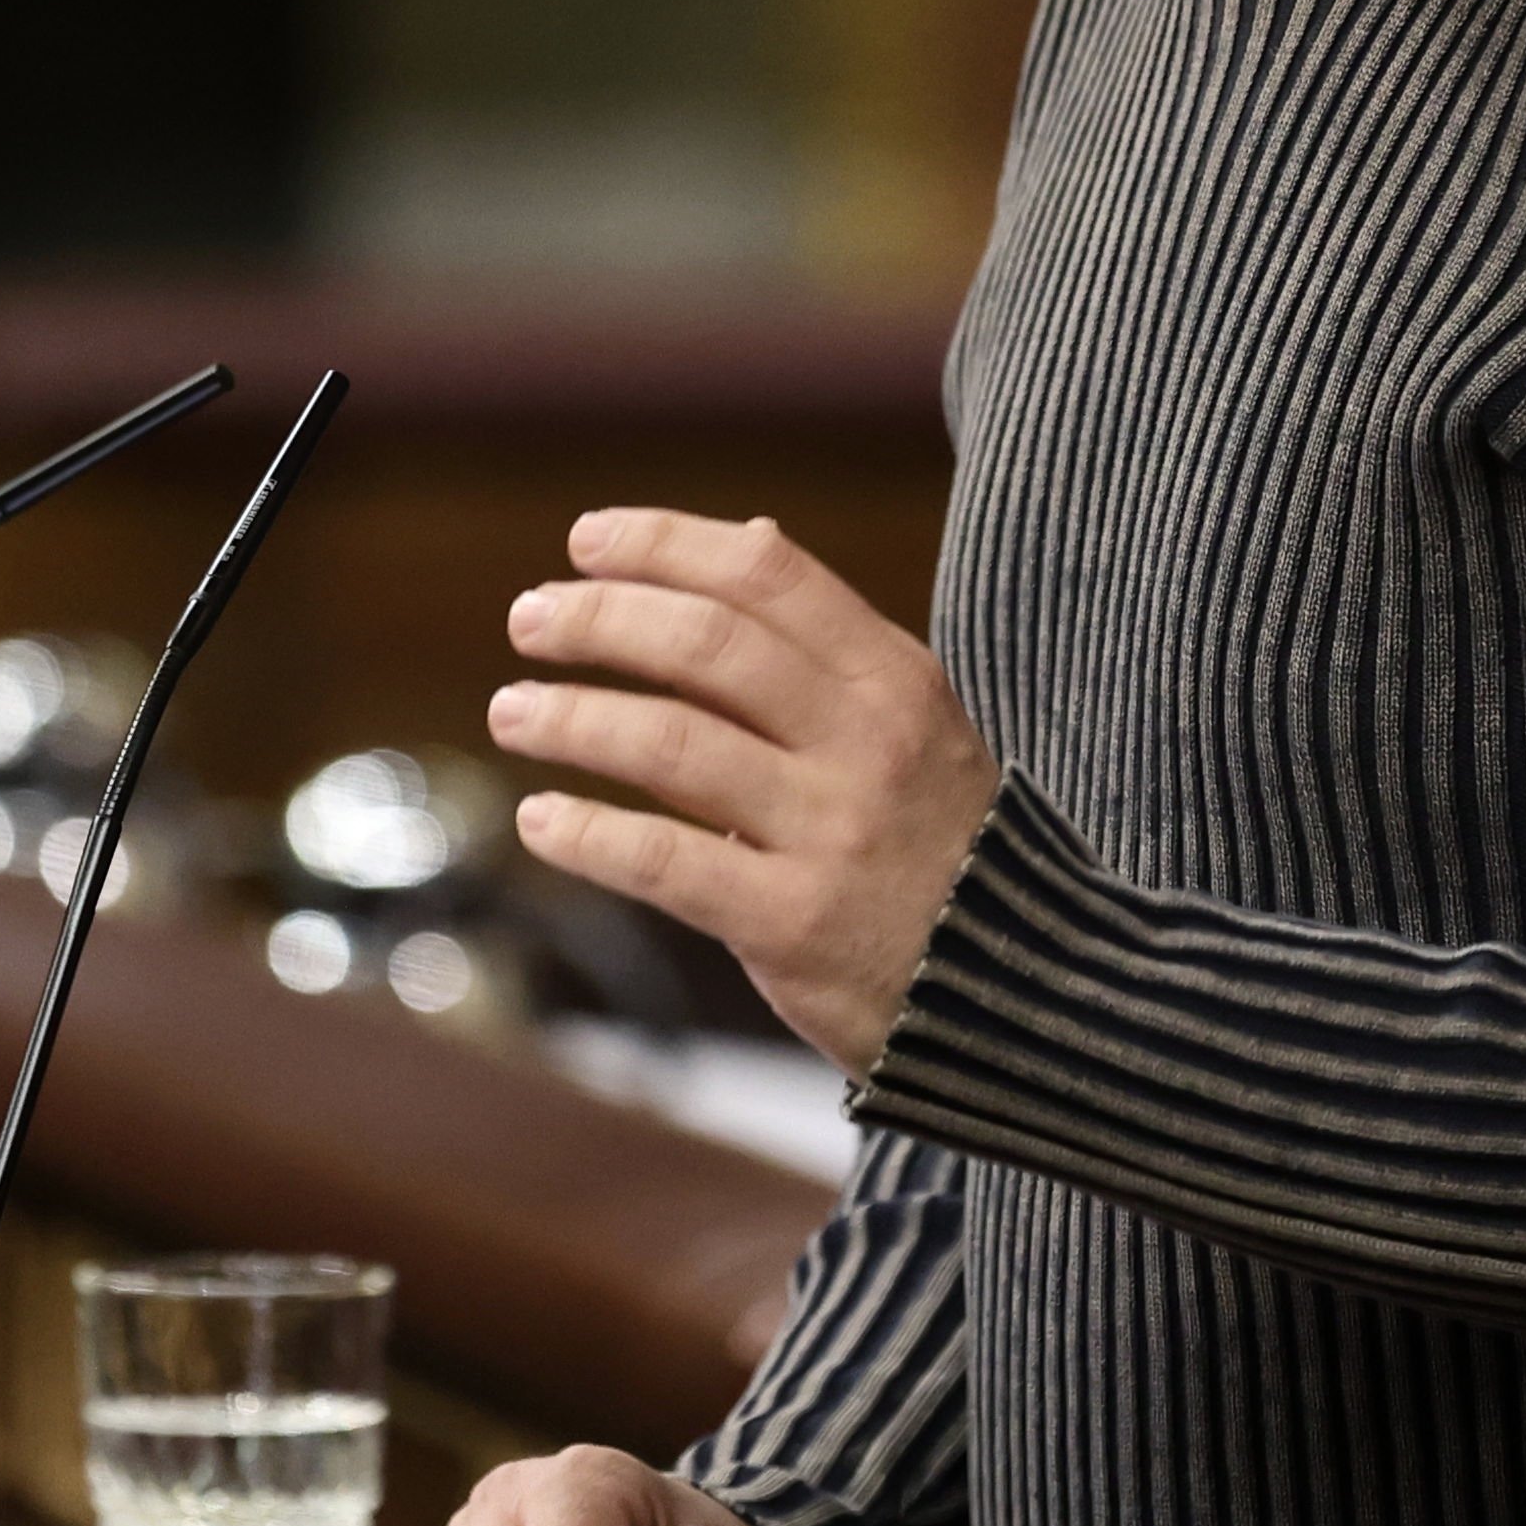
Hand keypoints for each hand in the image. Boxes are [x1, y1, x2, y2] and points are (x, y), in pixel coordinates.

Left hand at [490, 510, 999, 1076]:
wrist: (1014, 994)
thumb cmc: (938, 845)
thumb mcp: (912, 725)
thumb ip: (823, 644)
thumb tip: (752, 532)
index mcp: (896, 678)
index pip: (766, 574)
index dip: (663, 544)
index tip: (585, 542)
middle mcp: (868, 744)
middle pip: (706, 645)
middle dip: (598, 619)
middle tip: (529, 620)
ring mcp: (833, 834)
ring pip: (670, 744)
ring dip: (570, 719)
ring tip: (512, 714)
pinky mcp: (793, 924)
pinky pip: (664, 861)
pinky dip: (586, 834)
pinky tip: (541, 821)